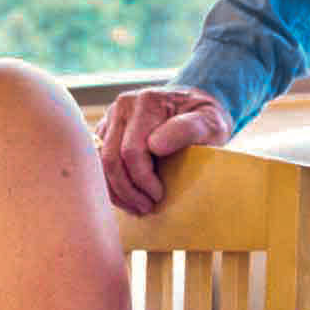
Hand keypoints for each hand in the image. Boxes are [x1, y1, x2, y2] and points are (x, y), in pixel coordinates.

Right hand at [95, 86, 229, 214]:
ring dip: (116, 191)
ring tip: (137, 207)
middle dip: (127, 190)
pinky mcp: (106, 130)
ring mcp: (111, 118)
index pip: (131, 151)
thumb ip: (187, 129)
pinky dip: (111, 183)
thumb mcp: (210, 122)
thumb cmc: (205, 117)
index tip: (160, 195)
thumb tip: (155, 145)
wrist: (195, 102)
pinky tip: (128, 197)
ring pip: (99, 162)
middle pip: (110, 159)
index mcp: (146, 102)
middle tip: (147, 207)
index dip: (143, 180)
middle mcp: (123, 107)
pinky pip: (98, 162)